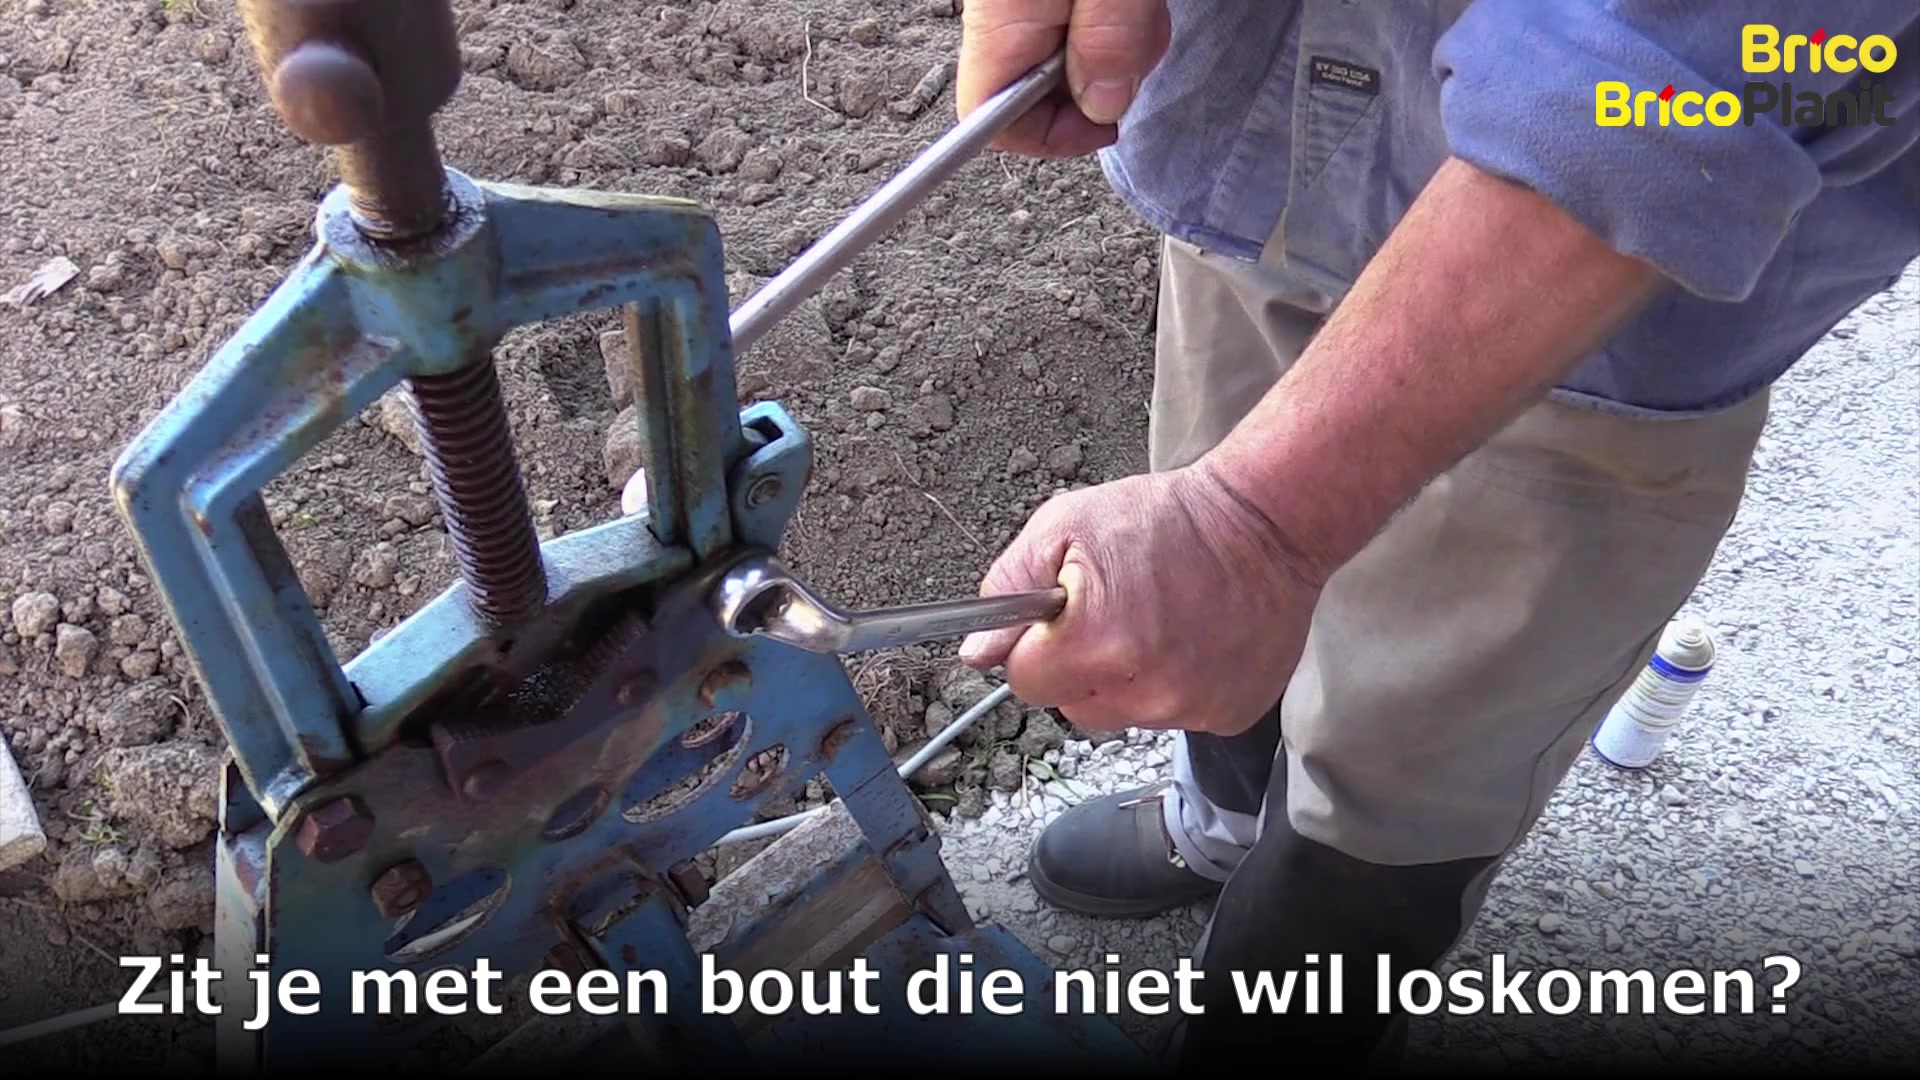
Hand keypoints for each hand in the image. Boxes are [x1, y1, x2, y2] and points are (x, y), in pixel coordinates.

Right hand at [955, 0, 1170, 157]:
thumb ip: (1106, 42)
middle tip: (1136, 45)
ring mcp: (1021, 5)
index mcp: (1001, 22)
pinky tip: (1129, 4)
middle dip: (1098, 88)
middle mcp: (1000, 16)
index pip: (993, 122)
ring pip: (1063, 63)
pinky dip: (1112, 26)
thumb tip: (1101, 107)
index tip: (1103, 127)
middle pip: (1032, 95)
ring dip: (1113, 52)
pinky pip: (1076, 32)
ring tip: (1136, 10)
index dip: (1050, 139)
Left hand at [957, 463, 1327, 734]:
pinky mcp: (1228, 715)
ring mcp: (1192, 709)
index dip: (1037, 646)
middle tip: (1116, 614)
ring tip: (1159, 622)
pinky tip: (1193, 640)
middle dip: (1080, 667)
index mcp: (1096, 643)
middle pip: (1073, 706)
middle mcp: (1146, 690)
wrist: (1268, 523)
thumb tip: (977, 652)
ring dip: (1128, 679)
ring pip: (1123, 714)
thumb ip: (1010, 587)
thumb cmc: (1169, 518)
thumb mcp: (1066, 526)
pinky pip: (1175, 716)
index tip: (1063, 619)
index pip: (1026, 682)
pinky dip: (1176, 686)